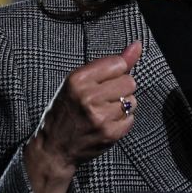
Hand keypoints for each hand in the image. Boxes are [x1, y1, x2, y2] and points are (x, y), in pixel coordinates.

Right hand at [23, 41, 141, 192]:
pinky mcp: (110, 133)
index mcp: (77, 79)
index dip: (115, 72)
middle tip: (104, 98)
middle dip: (121, 89)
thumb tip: (137, 45)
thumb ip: (109, 64)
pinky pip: (131, 118)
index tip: (103, 81)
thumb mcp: (79, 82)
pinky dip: (122, 121)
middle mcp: (88, 96)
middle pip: (130, 82)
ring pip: (133, 100)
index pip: (118, 63)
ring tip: (104, 111)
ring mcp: (100, 116)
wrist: (54, 148)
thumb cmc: (66, 110)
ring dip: (123, 106)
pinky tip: (106, 123)